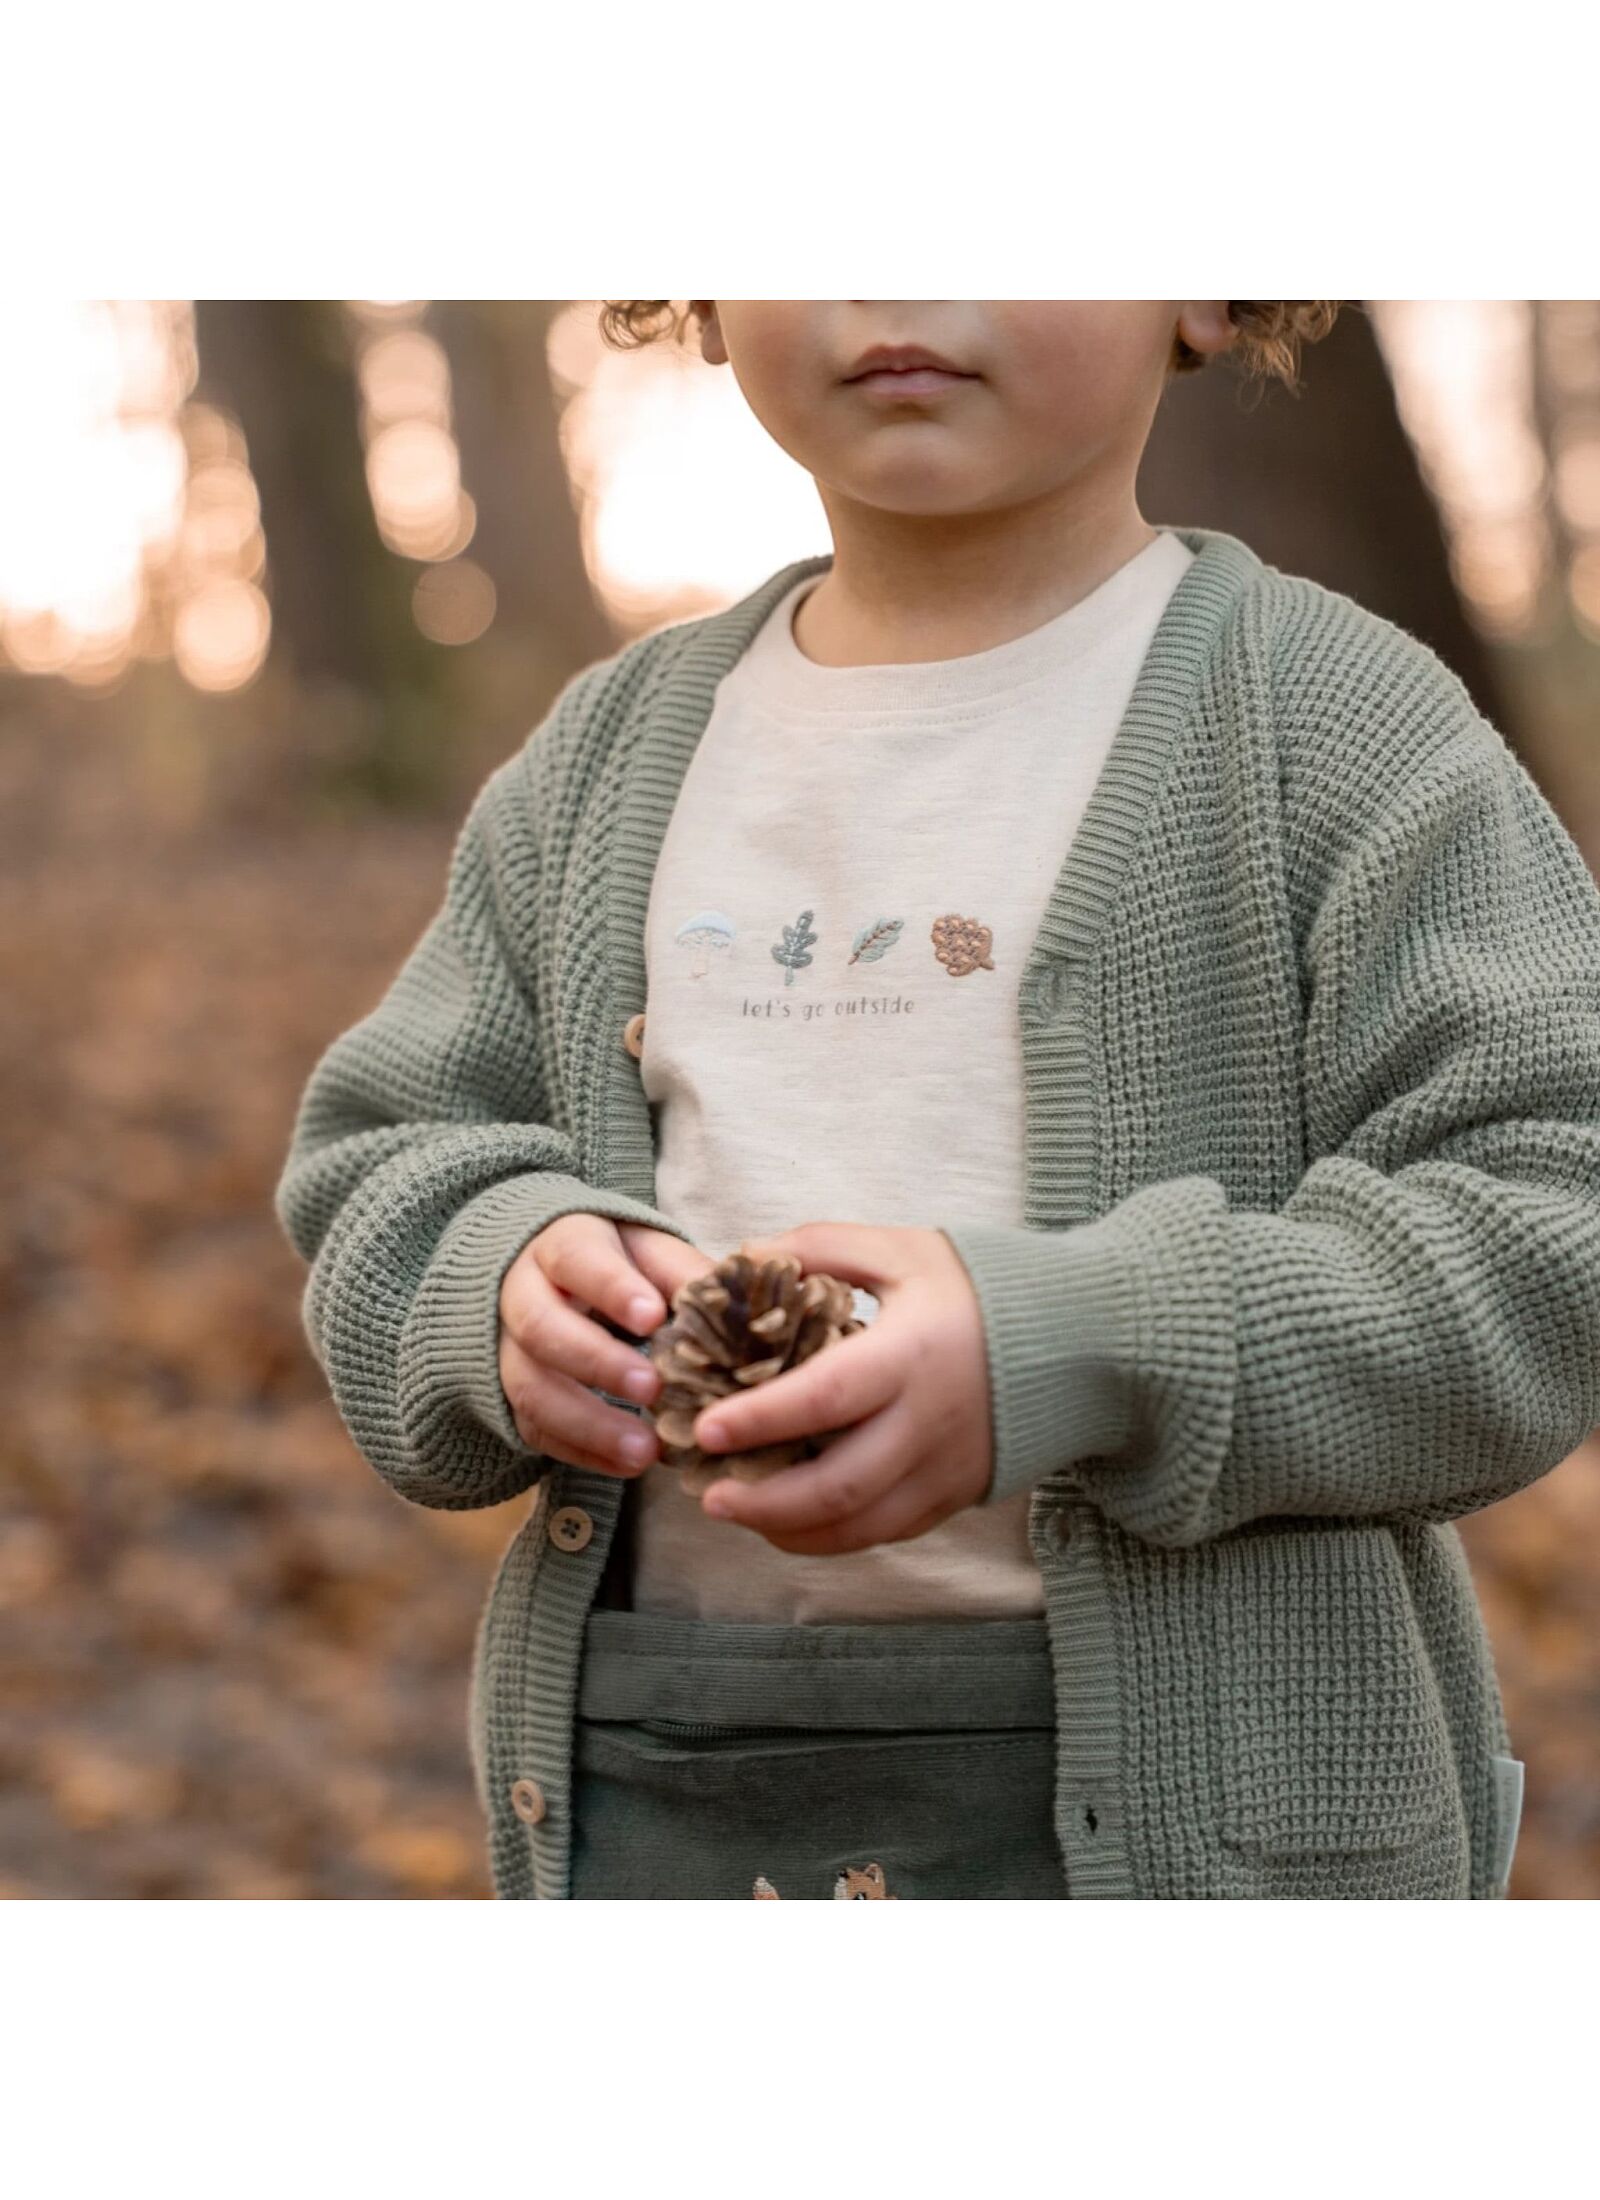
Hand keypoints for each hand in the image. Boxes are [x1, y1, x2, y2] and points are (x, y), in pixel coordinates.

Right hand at [498, 1214, 713, 1475]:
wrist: (555, 1278)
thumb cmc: (618, 1263)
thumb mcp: (651, 1252)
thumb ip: (685, 1275)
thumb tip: (737, 1309)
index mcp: (560, 1243)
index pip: (577, 1259)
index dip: (612, 1289)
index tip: (653, 1318)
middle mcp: (521, 1294)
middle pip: (541, 1327)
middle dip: (597, 1362)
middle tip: (652, 1388)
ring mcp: (506, 1348)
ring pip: (529, 1387)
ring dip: (588, 1424)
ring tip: (645, 1450)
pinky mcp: (509, 1395)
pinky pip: (533, 1429)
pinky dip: (581, 1452)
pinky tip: (628, 1466)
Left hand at [692, 1224, 992, 1554]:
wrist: (1081, 1339)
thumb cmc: (980, 1287)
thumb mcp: (902, 1249)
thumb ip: (819, 1248)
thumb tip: (740, 1260)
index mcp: (911, 1355)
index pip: (825, 1399)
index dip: (761, 1419)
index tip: (706, 1429)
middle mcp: (928, 1424)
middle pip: (837, 1486)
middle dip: (762, 1501)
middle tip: (707, 1495)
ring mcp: (945, 1470)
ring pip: (858, 1527)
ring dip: (789, 1529)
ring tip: (736, 1512)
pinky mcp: (955, 1496)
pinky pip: (885, 1532)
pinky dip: (830, 1537)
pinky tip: (787, 1521)